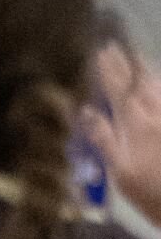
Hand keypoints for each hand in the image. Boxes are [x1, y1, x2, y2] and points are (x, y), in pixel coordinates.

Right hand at [89, 44, 160, 225]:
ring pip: (155, 83)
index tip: (99, 53)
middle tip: (113, 46)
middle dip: (125, 61)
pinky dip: (156, 84)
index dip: (108, 70)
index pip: (118, 89)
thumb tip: (85, 111)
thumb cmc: (149, 192)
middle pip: (138, 79)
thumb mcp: (121, 171)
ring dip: (143, 67)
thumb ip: (104, 139)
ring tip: (133, 55)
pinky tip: (152, 81)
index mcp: (136, 123)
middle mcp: (155, 111)